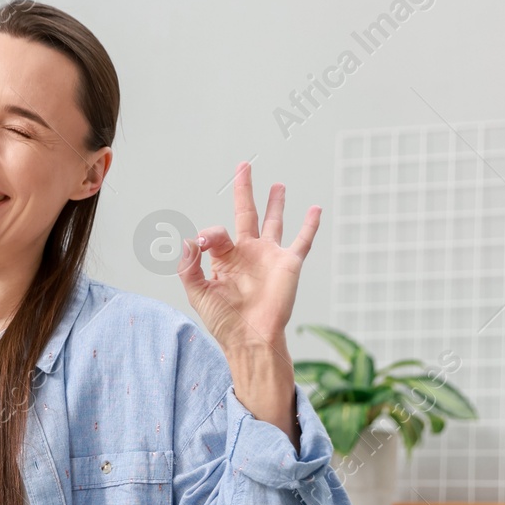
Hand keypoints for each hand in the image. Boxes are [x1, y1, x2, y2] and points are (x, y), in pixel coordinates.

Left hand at [177, 161, 320, 353]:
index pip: (216, 232)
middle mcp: (248, 253)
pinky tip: (315, 209)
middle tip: (244, 166)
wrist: (251, 338)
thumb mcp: (198, 293)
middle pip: (247, 213)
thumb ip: (188, 266)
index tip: (203, 244)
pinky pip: (302, 240)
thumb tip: (188, 240)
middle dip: (245, 190)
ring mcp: (270, 256)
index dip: (208, 234)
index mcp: (224, 258)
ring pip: (274, 221)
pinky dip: (310, 225)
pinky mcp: (289, 264)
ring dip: (276, 203)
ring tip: (278, 185)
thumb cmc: (224, 321)